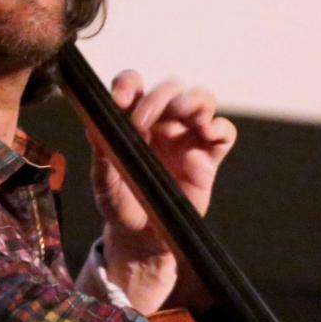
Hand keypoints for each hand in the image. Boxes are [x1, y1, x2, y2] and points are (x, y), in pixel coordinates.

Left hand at [91, 71, 236, 308]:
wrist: (143, 237)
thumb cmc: (120, 204)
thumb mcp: (103, 182)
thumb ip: (102, 153)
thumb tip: (95, 128)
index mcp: (132, 120)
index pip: (133, 85)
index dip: (129, 84)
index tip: (121, 100)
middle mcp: (162, 121)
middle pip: (171, 87)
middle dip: (159, 97)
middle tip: (145, 121)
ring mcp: (188, 136)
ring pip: (202, 99)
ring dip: (194, 100)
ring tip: (184, 116)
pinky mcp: (209, 156)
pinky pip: (224, 131)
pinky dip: (219, 127)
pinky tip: (206, 136)